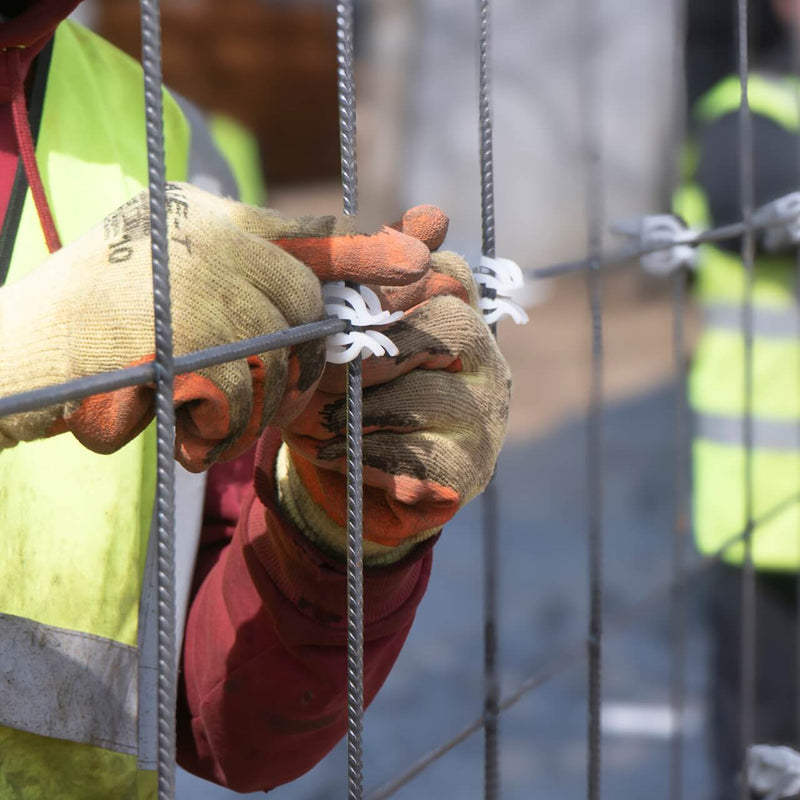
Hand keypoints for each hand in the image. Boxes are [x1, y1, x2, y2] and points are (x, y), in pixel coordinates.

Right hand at [0, 183, 437, 470]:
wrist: (16, 356)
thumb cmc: (95, 320)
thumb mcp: (175, 274)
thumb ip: (247, 267)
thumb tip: (327, 264)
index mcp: (208, 221)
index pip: (306, 239)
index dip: (365, 254)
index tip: (419, 260)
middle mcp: (209, 242)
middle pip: (302, 316)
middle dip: (286, 369)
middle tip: (239, 393)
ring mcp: (200, 288)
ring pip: (278, 365)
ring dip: (245, 408)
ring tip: (193, 413)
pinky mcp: (188, 343)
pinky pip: (243, 398)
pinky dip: (217, 428)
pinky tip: (177, 426)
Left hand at [277, 210, 511, 564]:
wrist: (343, 480)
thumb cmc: (340, 393)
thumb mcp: (343, 332)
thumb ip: (370, 274)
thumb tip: (433, 215)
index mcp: (461, 317)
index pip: (446, 275)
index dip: (389, 286)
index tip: (344, 308)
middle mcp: (488, 362)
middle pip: (449, 326)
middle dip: (374, 349)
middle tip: (328, 370)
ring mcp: (488, 419)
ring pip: (429, 395)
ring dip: (361, 408)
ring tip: (324, 418)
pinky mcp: (472, 470)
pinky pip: (418, 454)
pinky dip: (365, 455)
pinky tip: (339, 454)